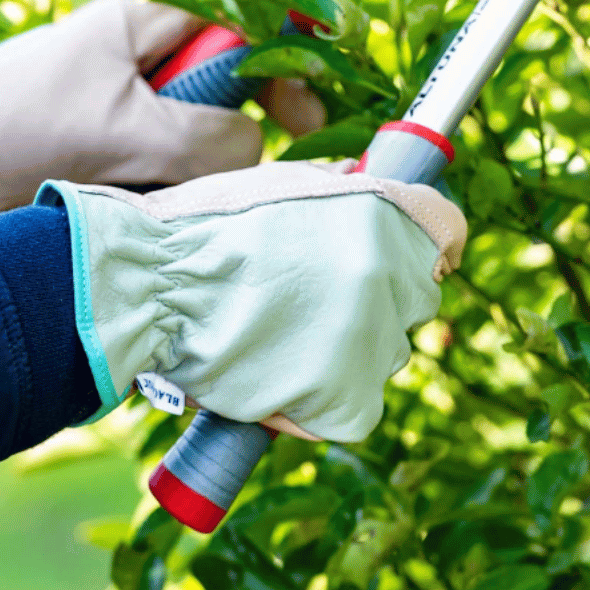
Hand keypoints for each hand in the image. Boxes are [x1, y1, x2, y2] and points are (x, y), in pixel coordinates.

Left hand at [0, 0, 322, 239]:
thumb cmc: (23, 124)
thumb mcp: (128, 124)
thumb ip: (209, 135)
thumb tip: (258, 150)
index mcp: (143, 25)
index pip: (239, 26)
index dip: (280, 63)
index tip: (303, 112)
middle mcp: (140, 67)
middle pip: (224, 92)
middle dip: (232, 132)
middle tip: (228, 170)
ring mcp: (127, 117)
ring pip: (198, 144)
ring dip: (192, 175)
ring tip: (156, 194)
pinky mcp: (114, 161)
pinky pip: (166, 177)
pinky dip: (167, 197)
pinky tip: (145, 212)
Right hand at [37, 160, 466, 440]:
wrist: (144, 287)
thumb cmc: (194, 229)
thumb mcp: (272, 182)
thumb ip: (334, 189)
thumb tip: (362, 186)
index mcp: (383, 210)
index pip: (446, 233)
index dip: (423, 247)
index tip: (400, 260)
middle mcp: (390, 273)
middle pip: (414, 298)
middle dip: (374, 299)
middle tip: (309, 301)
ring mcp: (372, 340)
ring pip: (382, 354)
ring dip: (344, 351)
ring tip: (275, 339)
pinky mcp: (345, 401)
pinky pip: (353, 407)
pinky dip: (321, 402)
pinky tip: (274, 377)